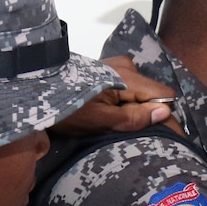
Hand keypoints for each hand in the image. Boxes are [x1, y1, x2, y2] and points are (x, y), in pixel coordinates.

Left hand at [52, 56, 183, 136]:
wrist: (36, 89)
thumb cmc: (67, 109)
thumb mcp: (100, 120)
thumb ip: (133, 117)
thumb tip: (165, 112)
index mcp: (127, 78)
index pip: (164, 96)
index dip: (167, 117)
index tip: (170, 139)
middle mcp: (127, 66)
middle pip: (154, 93)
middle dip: (153, 114)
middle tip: (147, 138)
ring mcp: (117, 65)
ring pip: (142, 91)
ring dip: (140, 108)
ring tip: (131, 128)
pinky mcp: (108, 69)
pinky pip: (130, 87)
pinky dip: (130, 101)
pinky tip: (119, 114)